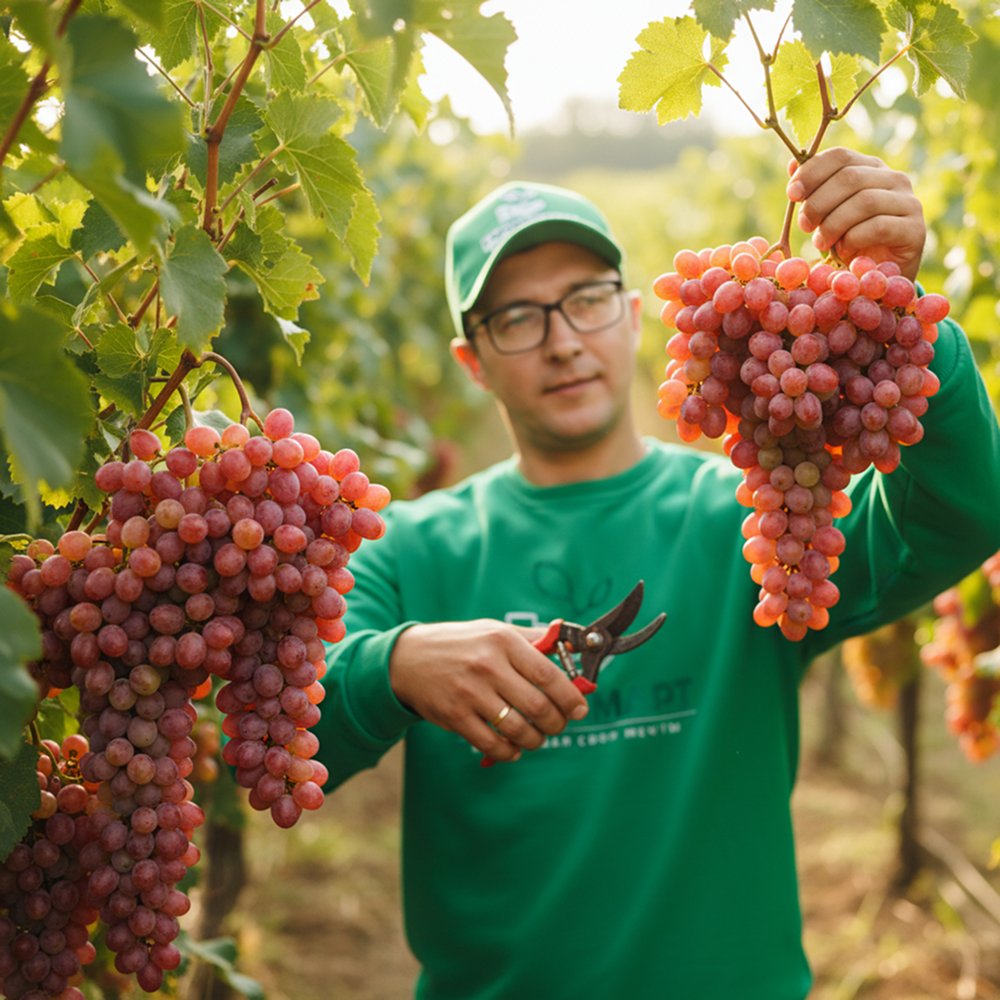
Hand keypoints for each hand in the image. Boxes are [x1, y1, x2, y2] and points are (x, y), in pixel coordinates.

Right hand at [388, 620, 589, 762]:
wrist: (407, 659)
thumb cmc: (460, 644)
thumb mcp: (494, 630)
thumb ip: (533, 640)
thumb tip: (573, 646)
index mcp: (502, 641)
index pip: (548, 674)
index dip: (570, 696)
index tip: (581, 708)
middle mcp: (487, 666)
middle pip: (538, 706)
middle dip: (557, 723)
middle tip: (559, 725)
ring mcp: (469, 693)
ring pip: (518, 729)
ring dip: (535, 740)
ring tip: (537, 737)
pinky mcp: (455, 717)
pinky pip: (492, 745)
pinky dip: (509, 752)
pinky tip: (513, 748)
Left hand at [786, 147, 925, 281]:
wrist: (878, 274)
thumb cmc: (849, 242)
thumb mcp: (826, 216)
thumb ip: (813, 192)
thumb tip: (791, 164)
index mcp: (869, 168)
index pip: (840, 156)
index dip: (812, 171)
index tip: (791, 194)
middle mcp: (893, 179)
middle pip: (849, 178)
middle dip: (819, 203)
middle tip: (805, 225)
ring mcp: (907, 202)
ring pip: (864, 201)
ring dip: (834, 224)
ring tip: (821, 242)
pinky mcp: (914, 229)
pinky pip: (879, 226)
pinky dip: (853, 239)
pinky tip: (843, 250)